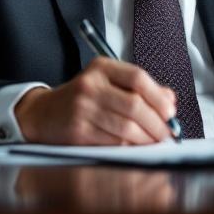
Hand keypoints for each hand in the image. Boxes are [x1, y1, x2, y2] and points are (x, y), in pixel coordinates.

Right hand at [14, 57, 176, 144]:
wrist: (43, 113)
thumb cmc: (81, 98)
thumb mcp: (108, 83)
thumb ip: (139, 88)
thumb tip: (169, 99)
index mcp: (101, 67)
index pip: (137, 77)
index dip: (158, 96)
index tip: (170, 111)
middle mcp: (91, 85)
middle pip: (135, 105)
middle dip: (157, 123)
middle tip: (167, 133)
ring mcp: (83, 108)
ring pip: (127, 126)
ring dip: (147, 138)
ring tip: (154, 141)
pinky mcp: (78, 130)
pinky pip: (114, 141)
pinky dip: (130, 146)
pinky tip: (135, 146)